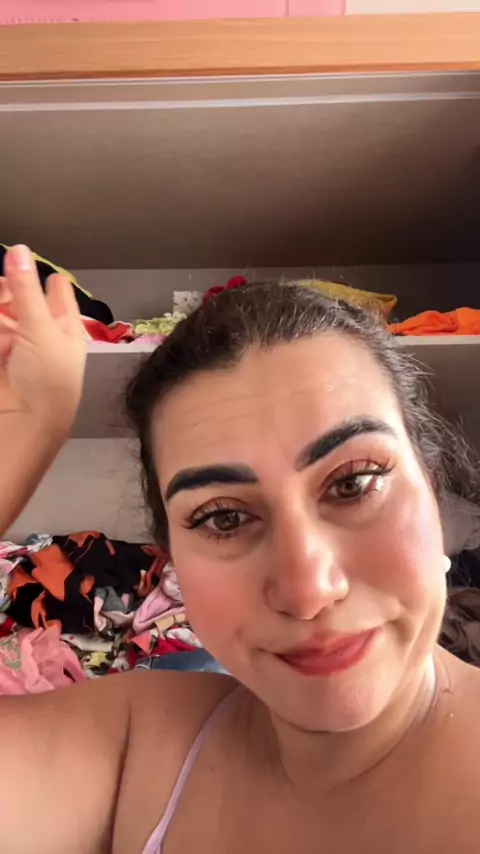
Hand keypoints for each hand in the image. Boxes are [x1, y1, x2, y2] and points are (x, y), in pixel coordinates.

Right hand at [0, 245, 85, 432]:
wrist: (28, 424)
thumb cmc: (48, 378)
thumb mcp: (40, 328)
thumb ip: (25, 289)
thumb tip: (19, 249)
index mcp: (64, 325)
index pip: (56, 291)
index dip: (40, 275)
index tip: (21, 262)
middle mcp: (40, 333)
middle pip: (20, 298)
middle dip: (8, 289)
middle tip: (2, 292)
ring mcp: (16, 345)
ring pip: (3, 314)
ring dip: (0, 305)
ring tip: (3, 322)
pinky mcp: (0, 356)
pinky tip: (2, 341)